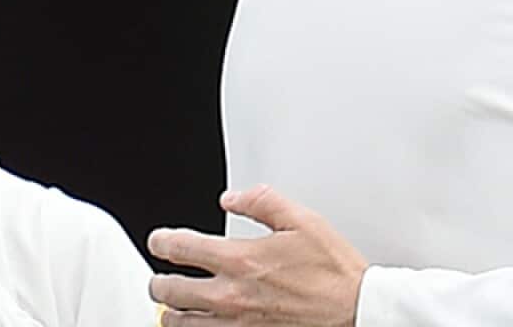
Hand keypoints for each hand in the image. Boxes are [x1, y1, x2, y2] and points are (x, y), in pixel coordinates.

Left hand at [148, 185, 367, 326]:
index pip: (181, 248)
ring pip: (179, 321)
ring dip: (171, 311)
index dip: (161, 241)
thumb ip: (263, 202)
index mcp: (241, 259)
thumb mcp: (304, 221)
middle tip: (161, 277)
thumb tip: (233, 198)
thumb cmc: (333, 270)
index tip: (159, 240)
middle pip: (169, 290)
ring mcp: (235, 323)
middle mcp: (230, 295)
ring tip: (172, 306)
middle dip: (159, 280)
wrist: (353, 309)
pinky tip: (198, 325)